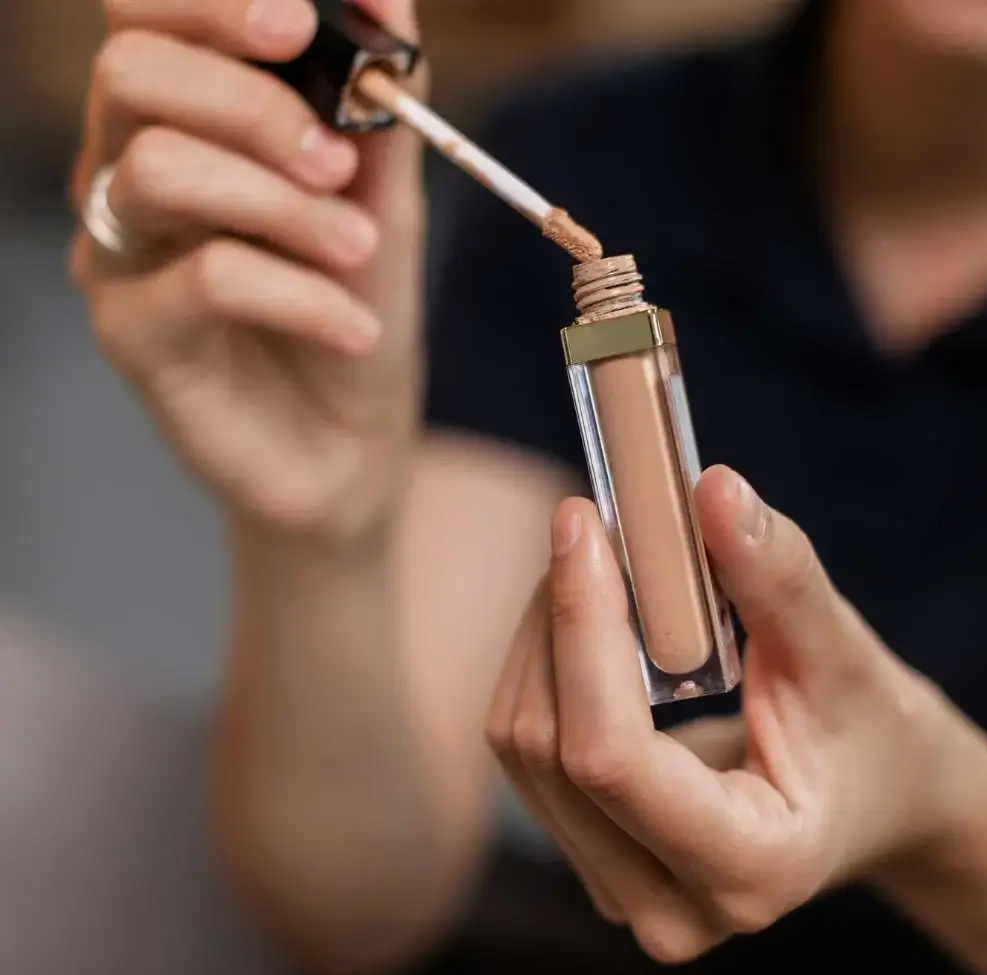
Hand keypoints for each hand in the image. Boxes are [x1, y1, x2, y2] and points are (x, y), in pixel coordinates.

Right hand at [70, 0, 424, 545]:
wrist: (351, 444)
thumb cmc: (360, 313)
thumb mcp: (386, 205)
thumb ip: (380, 111)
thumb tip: (388, 0)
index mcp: (188, 124)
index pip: (149, 18)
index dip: (215, 0)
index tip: (304, 22)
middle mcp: (134, 173)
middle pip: (134, 72)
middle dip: (251, 100)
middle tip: (339, 161)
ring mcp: (123, 254)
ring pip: (160, 168)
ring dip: (285, 203)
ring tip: (359, 249)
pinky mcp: (133, 333)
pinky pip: (203, 278)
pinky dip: (301, 295)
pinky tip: (356, 329)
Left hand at [487, 465, 947, 962]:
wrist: (869, 797)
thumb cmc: (869, 735)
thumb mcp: (845, 655)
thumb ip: (779, 578)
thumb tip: (713, 489)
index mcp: (748, 868)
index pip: (611, 758)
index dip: (583, 630)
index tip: (583, 524)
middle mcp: (668, 905)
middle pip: (549, 746)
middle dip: (559, 617)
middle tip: (592, 524)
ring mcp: (619, 888)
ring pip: (522, 743)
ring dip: (544, 633)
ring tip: (598, 567)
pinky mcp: (591, 851)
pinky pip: (525, 746)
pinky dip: (543, 662)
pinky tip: (586, 619)